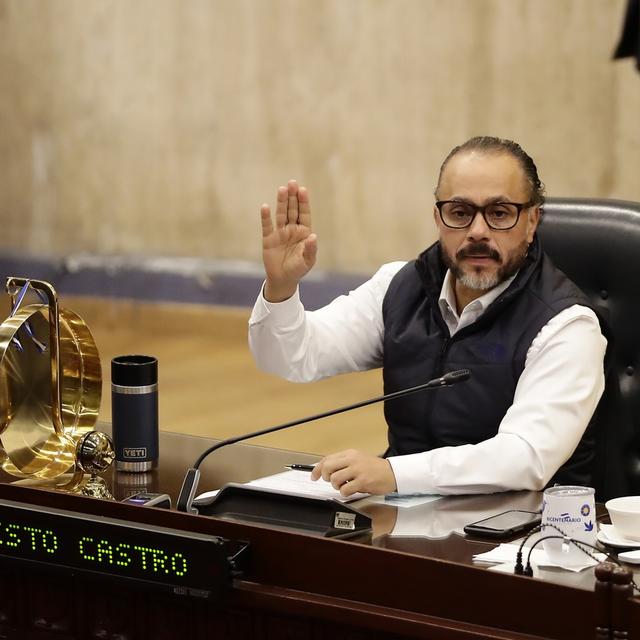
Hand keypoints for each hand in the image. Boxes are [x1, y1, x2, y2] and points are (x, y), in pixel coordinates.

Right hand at [260, 179, 316, 301]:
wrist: (283, 280)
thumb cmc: (298, 269)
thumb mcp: (308, 261)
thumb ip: (310, 248)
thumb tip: (313, 236)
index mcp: (303, 232)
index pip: (304, 214)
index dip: (303, 202)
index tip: (302, 190)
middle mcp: (291, 229)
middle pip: (292, 210)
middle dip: (292, 197)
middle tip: (292, 183)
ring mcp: (279, 233)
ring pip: (281, 214)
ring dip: (281, 202)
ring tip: (282, 189)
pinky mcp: (268, 239)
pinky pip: (267, 226)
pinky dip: (266, 217)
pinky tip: (266, 207)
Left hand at [310, 449, 397, 496]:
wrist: (393, 472)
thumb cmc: (375, 468)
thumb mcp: (358, 459)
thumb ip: (344, 462)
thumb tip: (327, 470)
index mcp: (350, 454)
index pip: (327, 459)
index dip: (318, 469)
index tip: (314, 476)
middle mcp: (352, 460)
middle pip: (328, 467)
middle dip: (326, 477)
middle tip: (332, 481)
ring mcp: (357, 470)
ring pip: (335, 479)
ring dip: (337, 486)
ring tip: (344, 486)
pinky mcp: (362, 481)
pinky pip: (345, 489)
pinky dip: (345, 492)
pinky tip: (352, 490)